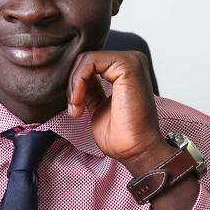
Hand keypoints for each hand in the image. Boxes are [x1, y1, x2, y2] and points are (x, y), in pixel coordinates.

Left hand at [67, 50, 198, 209]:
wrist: (136, 150)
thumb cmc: (121, 135)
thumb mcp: (98, 105)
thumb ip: (90, 89)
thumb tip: (75, 78)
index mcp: (126, 70)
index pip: (90, 63)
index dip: (75, 84)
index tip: (75, 108)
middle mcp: (131, 61)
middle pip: (86, 59)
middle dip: (73, 84)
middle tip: (75, 109)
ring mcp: (131, 61)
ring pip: (86, 59)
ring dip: (74, 85)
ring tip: (77, 108)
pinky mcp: (128, 65)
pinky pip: (90, 61)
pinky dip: (78, 81)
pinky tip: (80, 102)